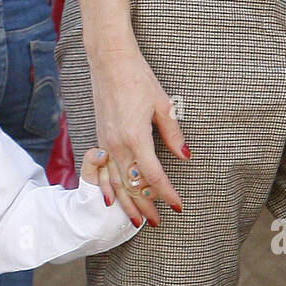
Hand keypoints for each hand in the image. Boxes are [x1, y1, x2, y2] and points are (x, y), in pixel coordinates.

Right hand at [88, 40, 185, 226]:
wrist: (109, 62)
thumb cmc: (138, 79)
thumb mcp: (163, 105)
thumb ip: (173, 134)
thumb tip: (185, 156)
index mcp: (136, 138)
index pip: (153, 176)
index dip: (166, 193)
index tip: (178, 205)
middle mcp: (117, 146)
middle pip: (133, 186)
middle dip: (146, 206)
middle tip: (157, 223)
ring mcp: (105, 144)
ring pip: (115, 183)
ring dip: (126, 204)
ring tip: (135, 221)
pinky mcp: (100, 140)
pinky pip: (102, 172)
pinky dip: (106, 189)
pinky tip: (109, 201)